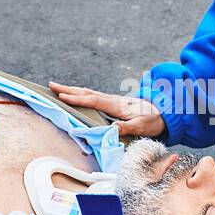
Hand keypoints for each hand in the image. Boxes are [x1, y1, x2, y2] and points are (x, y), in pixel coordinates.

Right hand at [48, 81, 165, 137]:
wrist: (164, 112)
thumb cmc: (153, 120)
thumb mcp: (143, 126)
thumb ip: (129, 127)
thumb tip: (113, 128)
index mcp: (116, 105)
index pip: (93, 101)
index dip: (77, 99)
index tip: (62, 97)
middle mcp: (112, 100)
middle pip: (86, 93)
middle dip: (68, 90)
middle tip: (50, 85)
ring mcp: (111, 100)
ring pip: (88, 93)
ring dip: (72, 90)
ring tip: (57, 88)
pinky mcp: (112, 103)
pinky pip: (92, 97)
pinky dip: (80, 94)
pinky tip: (75, 95)